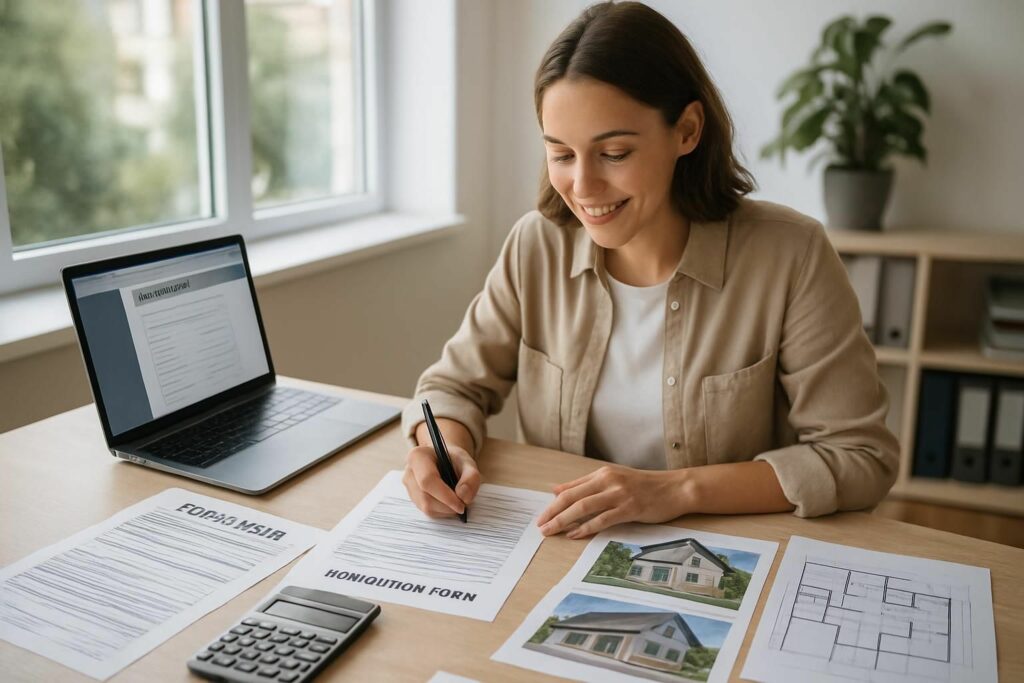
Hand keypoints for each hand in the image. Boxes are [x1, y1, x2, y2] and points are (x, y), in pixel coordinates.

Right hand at [402, 443, 480, 517]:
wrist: (446, 461)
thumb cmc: (455, 460)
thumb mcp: (468, 463)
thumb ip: (471, 477)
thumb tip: (463, 497)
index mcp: (418, 456)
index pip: (427, 481)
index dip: (445, 496)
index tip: (461, 505)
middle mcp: (409, 472)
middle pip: (426, 497)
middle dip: (447, 505)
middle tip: (464, 504)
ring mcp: (409, 487)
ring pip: (426, 507)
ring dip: (446, 509)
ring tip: (457, 500)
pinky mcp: (413, 498)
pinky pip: (427, 511)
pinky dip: (442, 511)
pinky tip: (449, 502)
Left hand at [536, 465, 690, 538]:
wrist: (675, 488)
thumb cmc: (644, 486)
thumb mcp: (613, 480)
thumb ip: (586, 484)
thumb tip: (557, 490)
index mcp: (602, 474)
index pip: (570, 488)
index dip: (553, 503)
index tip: (541, 516)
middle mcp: (608, 481)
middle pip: (572, 497)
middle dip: (553, 513)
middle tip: (540, 526)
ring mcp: (619, 494)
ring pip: (584, 507)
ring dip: (564, 520)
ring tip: (551, 531)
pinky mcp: (630, 508)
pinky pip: (603, 519)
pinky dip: (587, 527)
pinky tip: (575, 535)